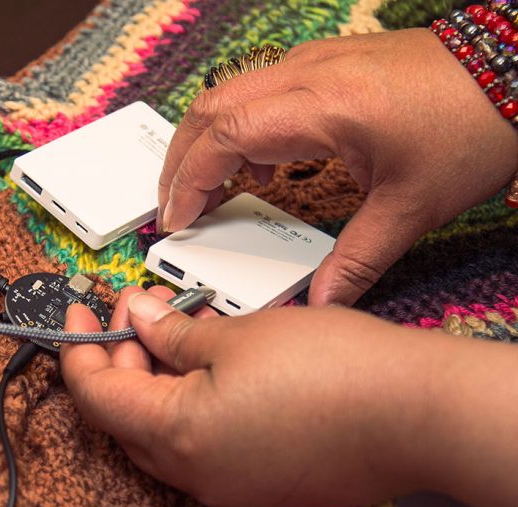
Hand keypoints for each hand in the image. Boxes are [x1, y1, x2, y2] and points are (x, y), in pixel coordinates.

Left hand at [62, 286, 450, 506]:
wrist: (420, 413)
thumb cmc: (337, 372)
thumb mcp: (236, 334)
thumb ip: (172, 332)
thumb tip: (138, 318)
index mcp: (177, 436)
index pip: (95, 395)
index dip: (78, 347)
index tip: (78, 310)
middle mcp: (195, 474)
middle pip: (125, 415)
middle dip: (119, 357)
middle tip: (133, 309)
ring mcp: (228, 485)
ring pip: (163, 429)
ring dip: (156, 378)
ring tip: (174, 325)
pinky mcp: (258, 482)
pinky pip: (201, 443)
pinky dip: (190, 402)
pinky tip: (208, 360)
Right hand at [157, 29, 517, 305]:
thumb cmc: (474, 123)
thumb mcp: (414, 205)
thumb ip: (358, 258)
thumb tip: (320, 302)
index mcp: (321, 106)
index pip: (223, 137)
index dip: (189, 180)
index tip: (178, 217)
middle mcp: (307, 75)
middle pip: (210, 109)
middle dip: (181, 160)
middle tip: (175, 208)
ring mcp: (314, 62)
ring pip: (229, 96)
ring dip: (208, 143)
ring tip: (211, 193)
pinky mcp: (326, 64)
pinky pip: (258, 92)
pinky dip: (241, 131)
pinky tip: (265, 168)